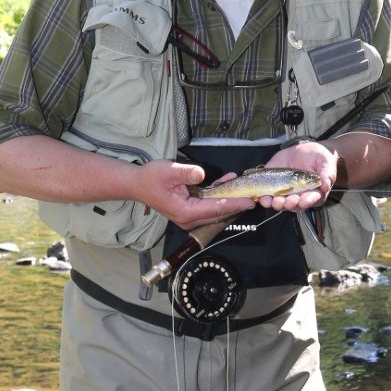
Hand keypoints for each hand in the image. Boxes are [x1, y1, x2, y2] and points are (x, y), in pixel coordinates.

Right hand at [131, 159, 248, 230]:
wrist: (137, 184)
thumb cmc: (150, 178)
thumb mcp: (168, 171)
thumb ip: (186, 173)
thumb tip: (201, 174)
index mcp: (185, 212)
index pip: (215, 208)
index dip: (234, 204)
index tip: (250, 202)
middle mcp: (189, 218)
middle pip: (218, 213)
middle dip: (236, 203)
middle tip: (254, 194)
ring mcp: (189, 217)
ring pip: (215, 210)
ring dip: (228, 198)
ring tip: (241, 185)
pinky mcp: (189, 211)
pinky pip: (208, 205)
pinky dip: (218, 196)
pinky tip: (227, 182)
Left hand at [258, 141, 336, 212]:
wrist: (305, 150)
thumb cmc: (319, 158)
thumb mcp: (326, 162)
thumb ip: (327, 173)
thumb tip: (326, 184)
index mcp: (313, 193)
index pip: (311, 200)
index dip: (307, 201)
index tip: (303, 201)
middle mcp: (299, 196)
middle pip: (294, 204)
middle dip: (290, 204)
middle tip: (287, 201)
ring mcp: (285, 192)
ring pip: (280, 202)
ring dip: (276, 204)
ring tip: (273, 201)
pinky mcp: (273, 185)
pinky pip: (268, 194)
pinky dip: (264, 197)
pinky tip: (262, 197)